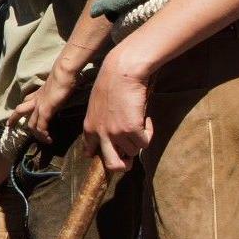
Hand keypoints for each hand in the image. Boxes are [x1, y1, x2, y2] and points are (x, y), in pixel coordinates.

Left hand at [6, 67, 76, 144]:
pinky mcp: (45, 110)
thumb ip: (57, 91)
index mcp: (39, 93)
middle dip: (14, 118)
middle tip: (9, 126)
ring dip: (35, 133)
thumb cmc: (64, 75)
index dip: (23, 107)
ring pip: (30, 122)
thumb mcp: (59, 85)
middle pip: (20, 110)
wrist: (64, 71)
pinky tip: (48, 139)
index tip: (19, 113)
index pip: (27, 99)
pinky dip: (43, 134)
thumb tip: (62, 92)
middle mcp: (37, 99)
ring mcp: (39, 105)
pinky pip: (41, 126)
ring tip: (41, 140)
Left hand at [83, 43, 152, 173]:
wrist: (121, 72)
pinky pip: (145, 143)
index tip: (111, 153)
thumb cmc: (111, 83)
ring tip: (139, 123)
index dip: (101, 154)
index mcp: (89, 127)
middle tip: (130, 159)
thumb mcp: (97, 105)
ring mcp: (116, 133)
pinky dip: (149, 132)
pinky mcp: (131, 130)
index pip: (91, 151)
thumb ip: (100, 121)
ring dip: (139, 140)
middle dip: (123, 166)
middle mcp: (101, 134)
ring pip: (133, 152)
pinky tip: (146, 118)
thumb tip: (112, 136)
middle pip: (112, 165)